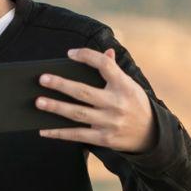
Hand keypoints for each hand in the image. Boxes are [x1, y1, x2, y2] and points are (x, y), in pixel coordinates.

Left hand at [35, 45, 156, 154]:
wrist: (151, 135)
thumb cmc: (135, 104)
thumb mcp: (130, 85)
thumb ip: (115, 70)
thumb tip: (107, 52)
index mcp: (124, 85)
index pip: (104, 65)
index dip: (86, 56)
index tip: (70, 54)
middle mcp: (116, 103)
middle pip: (84, 92)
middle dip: (61, 85)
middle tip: (42, 79)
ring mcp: (110, 122)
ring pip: (77, 114)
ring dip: (56, 108)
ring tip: (38, 102)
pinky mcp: (104, 139)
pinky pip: (78, 135)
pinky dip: (59, 133)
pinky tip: (44, 130)